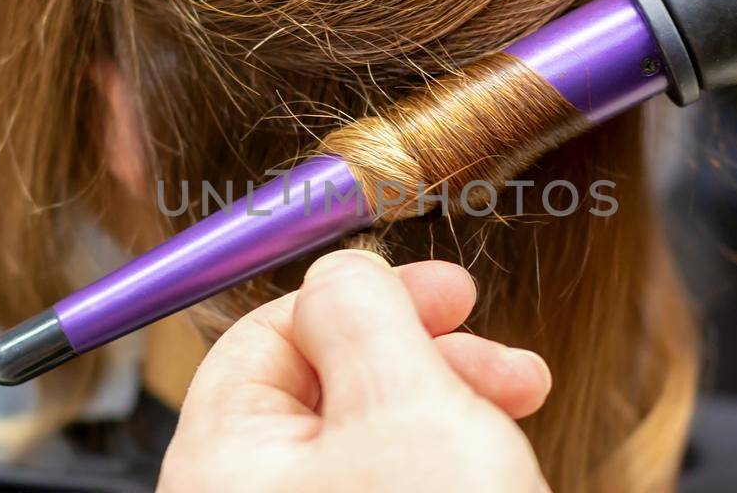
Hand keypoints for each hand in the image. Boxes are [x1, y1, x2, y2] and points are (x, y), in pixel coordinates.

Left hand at [158, 250, 553, 491]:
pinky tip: (498, 480)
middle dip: (428, 362)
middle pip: (324, 387)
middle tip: (509, 369)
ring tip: (513, 438)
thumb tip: (342, 266)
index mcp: (223, 461)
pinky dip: (448, 471)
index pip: (269, 335)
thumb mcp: (405, 404)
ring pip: (371, 441)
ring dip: (452, 415)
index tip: (452, 293)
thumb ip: (363, 310)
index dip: (367, 297)